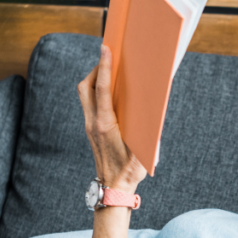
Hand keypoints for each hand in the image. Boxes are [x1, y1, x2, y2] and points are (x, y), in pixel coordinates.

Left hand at [77, 45, 147, 193]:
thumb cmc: (131, 170)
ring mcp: (90, 126)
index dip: (103, 67)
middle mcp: (93, 123)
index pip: (101, 89)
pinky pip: (89, 103)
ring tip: (109, 72)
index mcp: (105, 126)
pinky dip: (96, 92)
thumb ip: (147, 128)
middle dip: (95, 69)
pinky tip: (110, 91)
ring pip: (85, 94)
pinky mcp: (91, 129)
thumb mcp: (143, 148)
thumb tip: (153, 106)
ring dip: (93, 79)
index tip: (106, 49)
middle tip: (109, 58)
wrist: (114, 188)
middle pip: (85, 87)